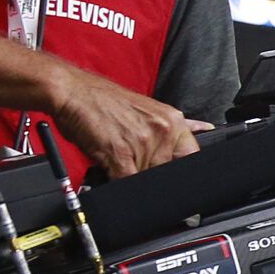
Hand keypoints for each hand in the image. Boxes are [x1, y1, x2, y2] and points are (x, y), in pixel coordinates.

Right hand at [43, 62, 201, 177]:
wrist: (71, 91)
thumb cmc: (102, 101)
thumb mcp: (148, 109)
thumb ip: (175, 126)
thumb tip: (203, 130)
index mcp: (172, 120)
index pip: (193, 156)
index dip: (181, 170)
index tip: (177, 178)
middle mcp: (163, 130)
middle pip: (166, 171)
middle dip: (148, 171)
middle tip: (129, 157)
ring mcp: (143, 143)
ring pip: (146, 178)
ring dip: (128, 173)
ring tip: (115, 153)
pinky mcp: (122, 155)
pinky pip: (127, 182)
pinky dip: (117, 181)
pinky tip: (110, 168)